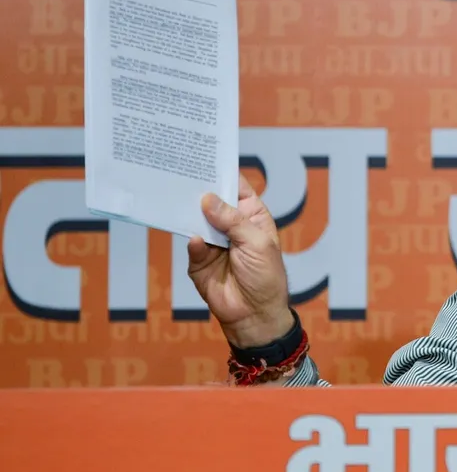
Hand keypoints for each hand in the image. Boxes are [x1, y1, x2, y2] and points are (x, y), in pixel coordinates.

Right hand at [188, 174, 291, 347]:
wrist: (254, 314)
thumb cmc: (266, 276)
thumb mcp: (257, 243)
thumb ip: (233, 221)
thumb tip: (208, 199)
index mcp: (251, 216)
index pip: (236, 189)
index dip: (224, 174)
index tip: (207, 157)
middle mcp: (230, 225)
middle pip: (211, 201)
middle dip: (199, 188)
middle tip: (182, 171)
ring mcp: (213, 241)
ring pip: (196, 220)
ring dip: (188, 210)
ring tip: (175, 194)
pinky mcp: (198, 259)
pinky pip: (190, 244)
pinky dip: (189, 238)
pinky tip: (192, 235)